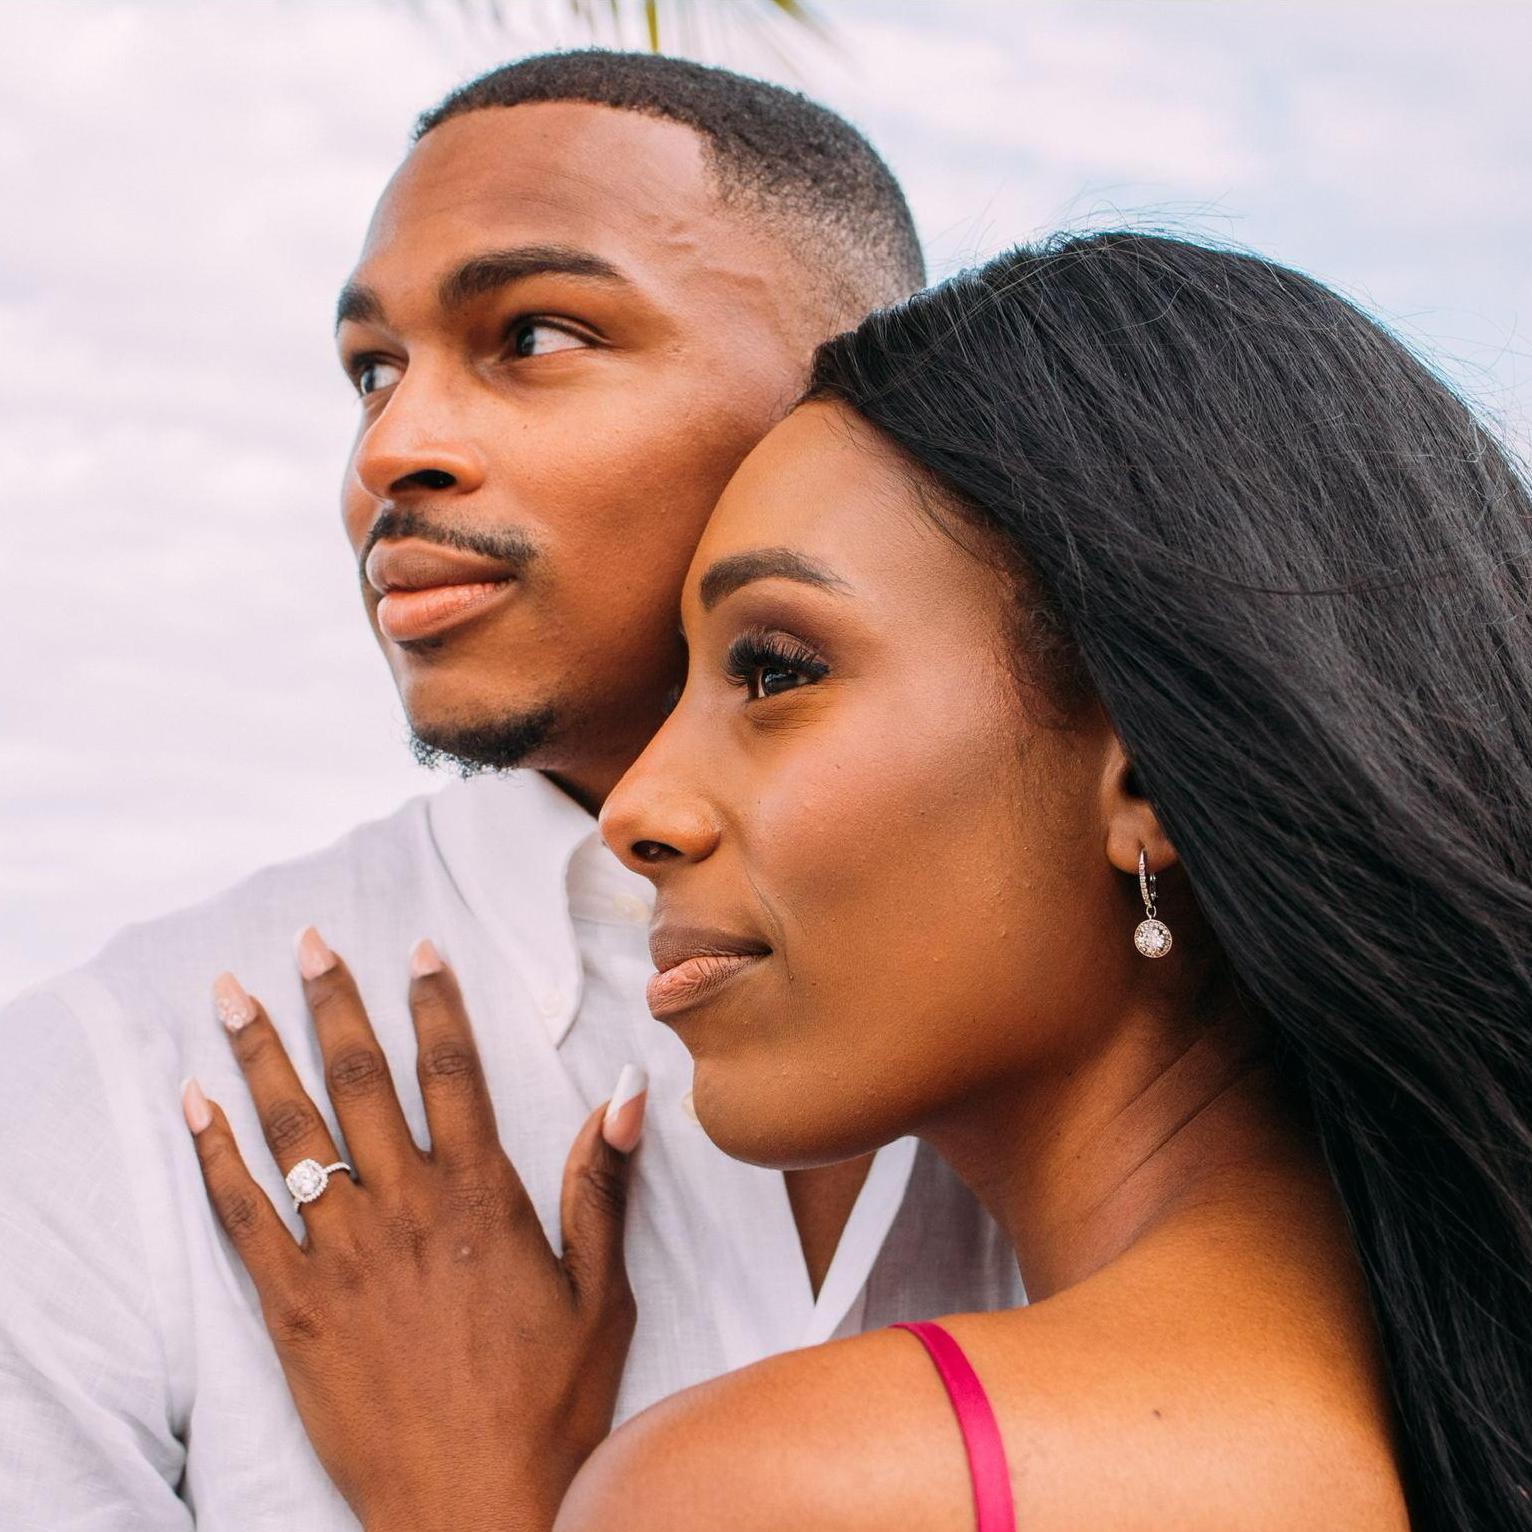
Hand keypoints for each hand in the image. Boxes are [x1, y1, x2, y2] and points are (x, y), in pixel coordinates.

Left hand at [180, 931, 646, 1531]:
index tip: (416, 948)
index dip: (433, 1003)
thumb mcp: (604, 1291)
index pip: (452, 1072)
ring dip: (258, 1056)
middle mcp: (406, 1209)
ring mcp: (343, 1256)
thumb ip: (602, 1185)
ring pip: (292, 1134)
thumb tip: (625, 1091)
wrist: (475, 1506)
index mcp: (482, 1198)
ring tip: (228, 996)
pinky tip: (193, 1105)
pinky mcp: (293, 1308)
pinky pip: (242, 1215)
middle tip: (305, 942)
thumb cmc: (551, 1402)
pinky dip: (213, 1155)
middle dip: (331, 1002)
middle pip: (360, 1082)